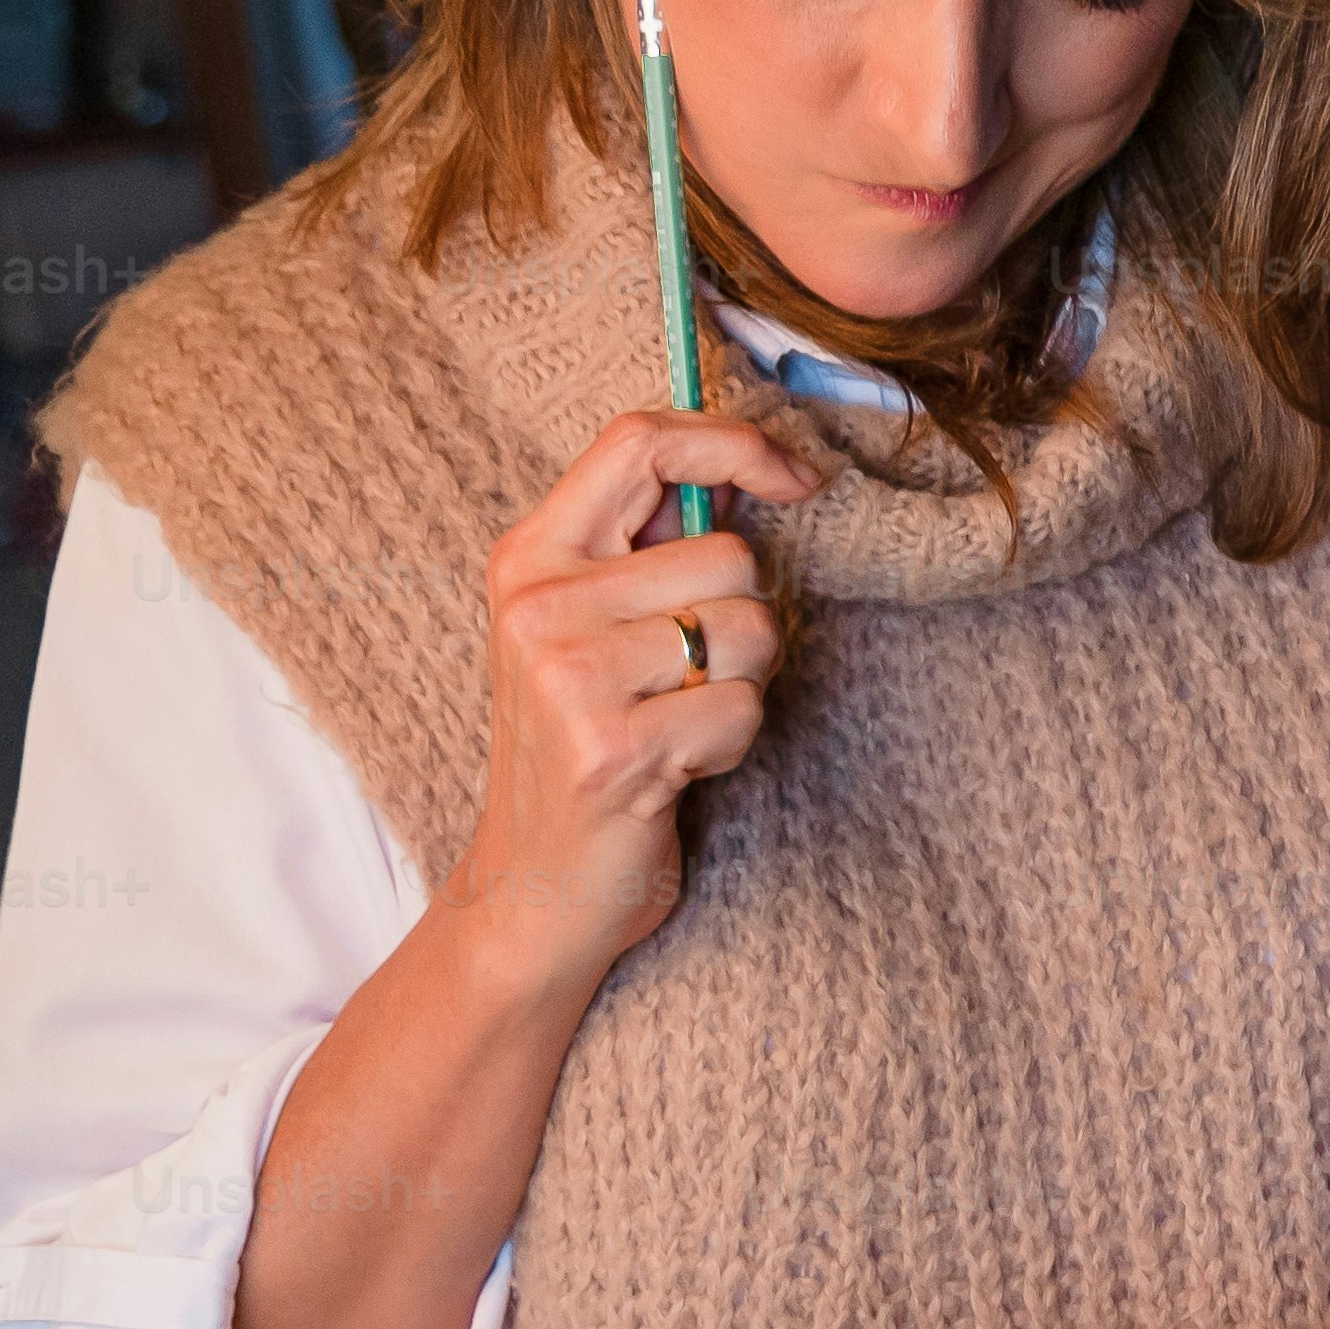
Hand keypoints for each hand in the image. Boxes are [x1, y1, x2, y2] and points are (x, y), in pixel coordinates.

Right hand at [439, 409, 817, 985]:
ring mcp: (569, 677)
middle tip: (685, 678)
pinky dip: (733, 742)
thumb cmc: (588, 743)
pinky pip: (742, 708)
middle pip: (729, 554)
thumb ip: (651, 544)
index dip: (735, 443)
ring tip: (676, 721)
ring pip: (749, 629)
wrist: (535, 886)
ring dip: (742, 685)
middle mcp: (539, 605)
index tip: (798, 480)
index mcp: (531, 556)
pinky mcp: (613, 749)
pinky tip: (678, 767)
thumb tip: (754, 466)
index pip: (639, 442)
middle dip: (743, 620)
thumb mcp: (592, 626)